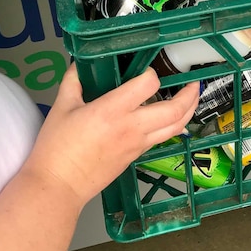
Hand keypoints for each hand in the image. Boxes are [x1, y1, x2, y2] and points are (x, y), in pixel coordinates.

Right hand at [21, 64, 199, 209]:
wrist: (59, 186)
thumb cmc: (57, 147)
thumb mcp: (61, 107)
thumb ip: (73, 82)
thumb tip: (78, 65)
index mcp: (113, 110)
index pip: (148, 85)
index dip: (152, 74)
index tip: (147, 70)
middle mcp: (132, 126)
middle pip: (174, 110)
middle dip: (189, 94)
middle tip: (193, 82)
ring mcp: (138, 143)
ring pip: (176, 127)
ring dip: (189, 110)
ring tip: (192, 97)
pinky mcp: (137, 156)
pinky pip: (163, 137)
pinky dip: (174, 125)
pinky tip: (173, 118)